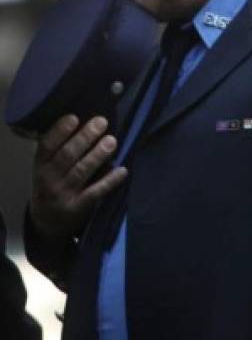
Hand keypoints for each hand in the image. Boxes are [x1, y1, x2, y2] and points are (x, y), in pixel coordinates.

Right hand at [29, 115, 127, 240]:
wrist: (47, 222)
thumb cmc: (51, 184)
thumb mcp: (46, 168)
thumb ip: (58, 149)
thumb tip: (84, 121)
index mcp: (40, 165)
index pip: (46, 146)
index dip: (59, 131)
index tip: (74, 117)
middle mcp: (48, 179)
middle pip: (67, 156)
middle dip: (85, 138)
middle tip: (101, 122)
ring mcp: (63, 194)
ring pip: (81, 172)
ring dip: (97, 155)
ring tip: (111, 141)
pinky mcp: (78, 207)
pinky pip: (95, 192)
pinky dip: (109, 181)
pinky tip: (123, 170)